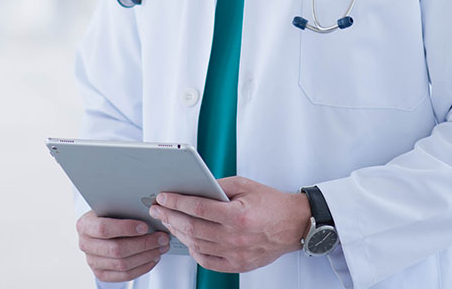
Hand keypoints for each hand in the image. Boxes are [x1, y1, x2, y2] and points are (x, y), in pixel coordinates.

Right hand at [76, 211, 169, 281]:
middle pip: (116, 249)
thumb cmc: (109, 214)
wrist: (98, 229)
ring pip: (122, 264)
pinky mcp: (101, 274)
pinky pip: (124, 275)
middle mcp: (85, 244)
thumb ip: (124, 208)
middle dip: (143, 244)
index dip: (125, 228)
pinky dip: (142, 267)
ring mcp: (92, 261)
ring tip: (161, 247)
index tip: (145, 226)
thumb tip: (151, 211)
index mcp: (85, 225)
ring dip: (146, 256)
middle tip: (161, 237)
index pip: (104, 228)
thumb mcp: (111, 207)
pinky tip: (153, 258)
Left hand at [148, 176, 310, 272]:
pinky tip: (187, 239)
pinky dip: (193, 250)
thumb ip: (217, 186)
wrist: (293, 225)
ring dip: (178, 232)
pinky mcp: (238, 265)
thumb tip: (193, 187)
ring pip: (196, 245)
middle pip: (192, 228)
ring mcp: (236, 254)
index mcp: (238, 215)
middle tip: (158, 209)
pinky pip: (207, 261)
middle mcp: (236, 237)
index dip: (176, 201)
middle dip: (170, 216)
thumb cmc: (271, 203)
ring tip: (169, 220)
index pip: (197, 208)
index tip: (163, 197)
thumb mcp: (244, 185)